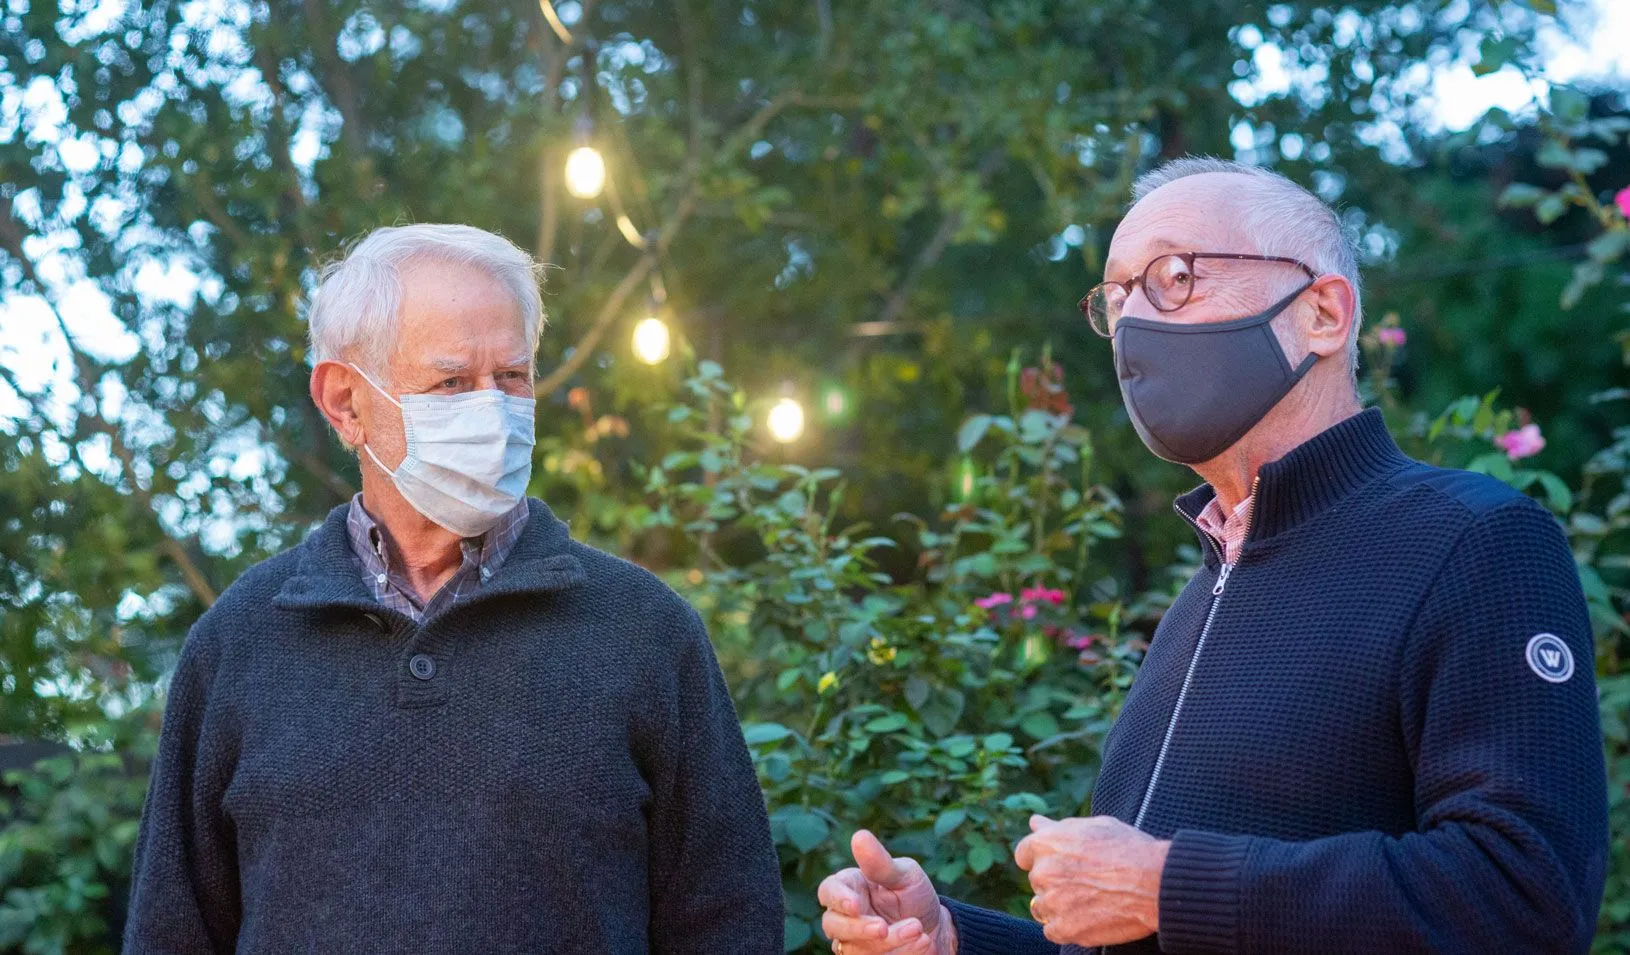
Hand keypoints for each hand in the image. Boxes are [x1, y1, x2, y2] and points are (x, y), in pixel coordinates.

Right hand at [816, 829, 958, 954]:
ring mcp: (854, 940)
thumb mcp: (905, 874)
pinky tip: (921, 941)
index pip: (829, 891)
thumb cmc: (915, 895)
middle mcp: (846, 915)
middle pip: (832, 924)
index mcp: (850, 887)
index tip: (855, 905)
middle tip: (884, 928)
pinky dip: (898, 952)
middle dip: (858, 928)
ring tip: (917, 929)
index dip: (838, 899)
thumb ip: (880, 863)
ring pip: (852, 947)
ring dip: (887, 942)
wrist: (936, 928)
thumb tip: (859, 836)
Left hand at [1014, 815, 1168, 946]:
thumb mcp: (1096, 826)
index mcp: (1047, 843)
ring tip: (1087, 901)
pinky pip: (1052, 930)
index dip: (1040, 858)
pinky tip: (1088, 917)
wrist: (1155, 882)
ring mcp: (1053, 902)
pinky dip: (1066, 926)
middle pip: (1037, 881)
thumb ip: (1060, 827)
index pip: (1024, 853)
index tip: (1056, 864)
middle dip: (1054, 881)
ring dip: (1057, 905)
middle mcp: (1043, 872)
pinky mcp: (1065, 928)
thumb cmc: (1131, 849)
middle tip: (1085, 882)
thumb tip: (1036, 823)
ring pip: (1041, 907)